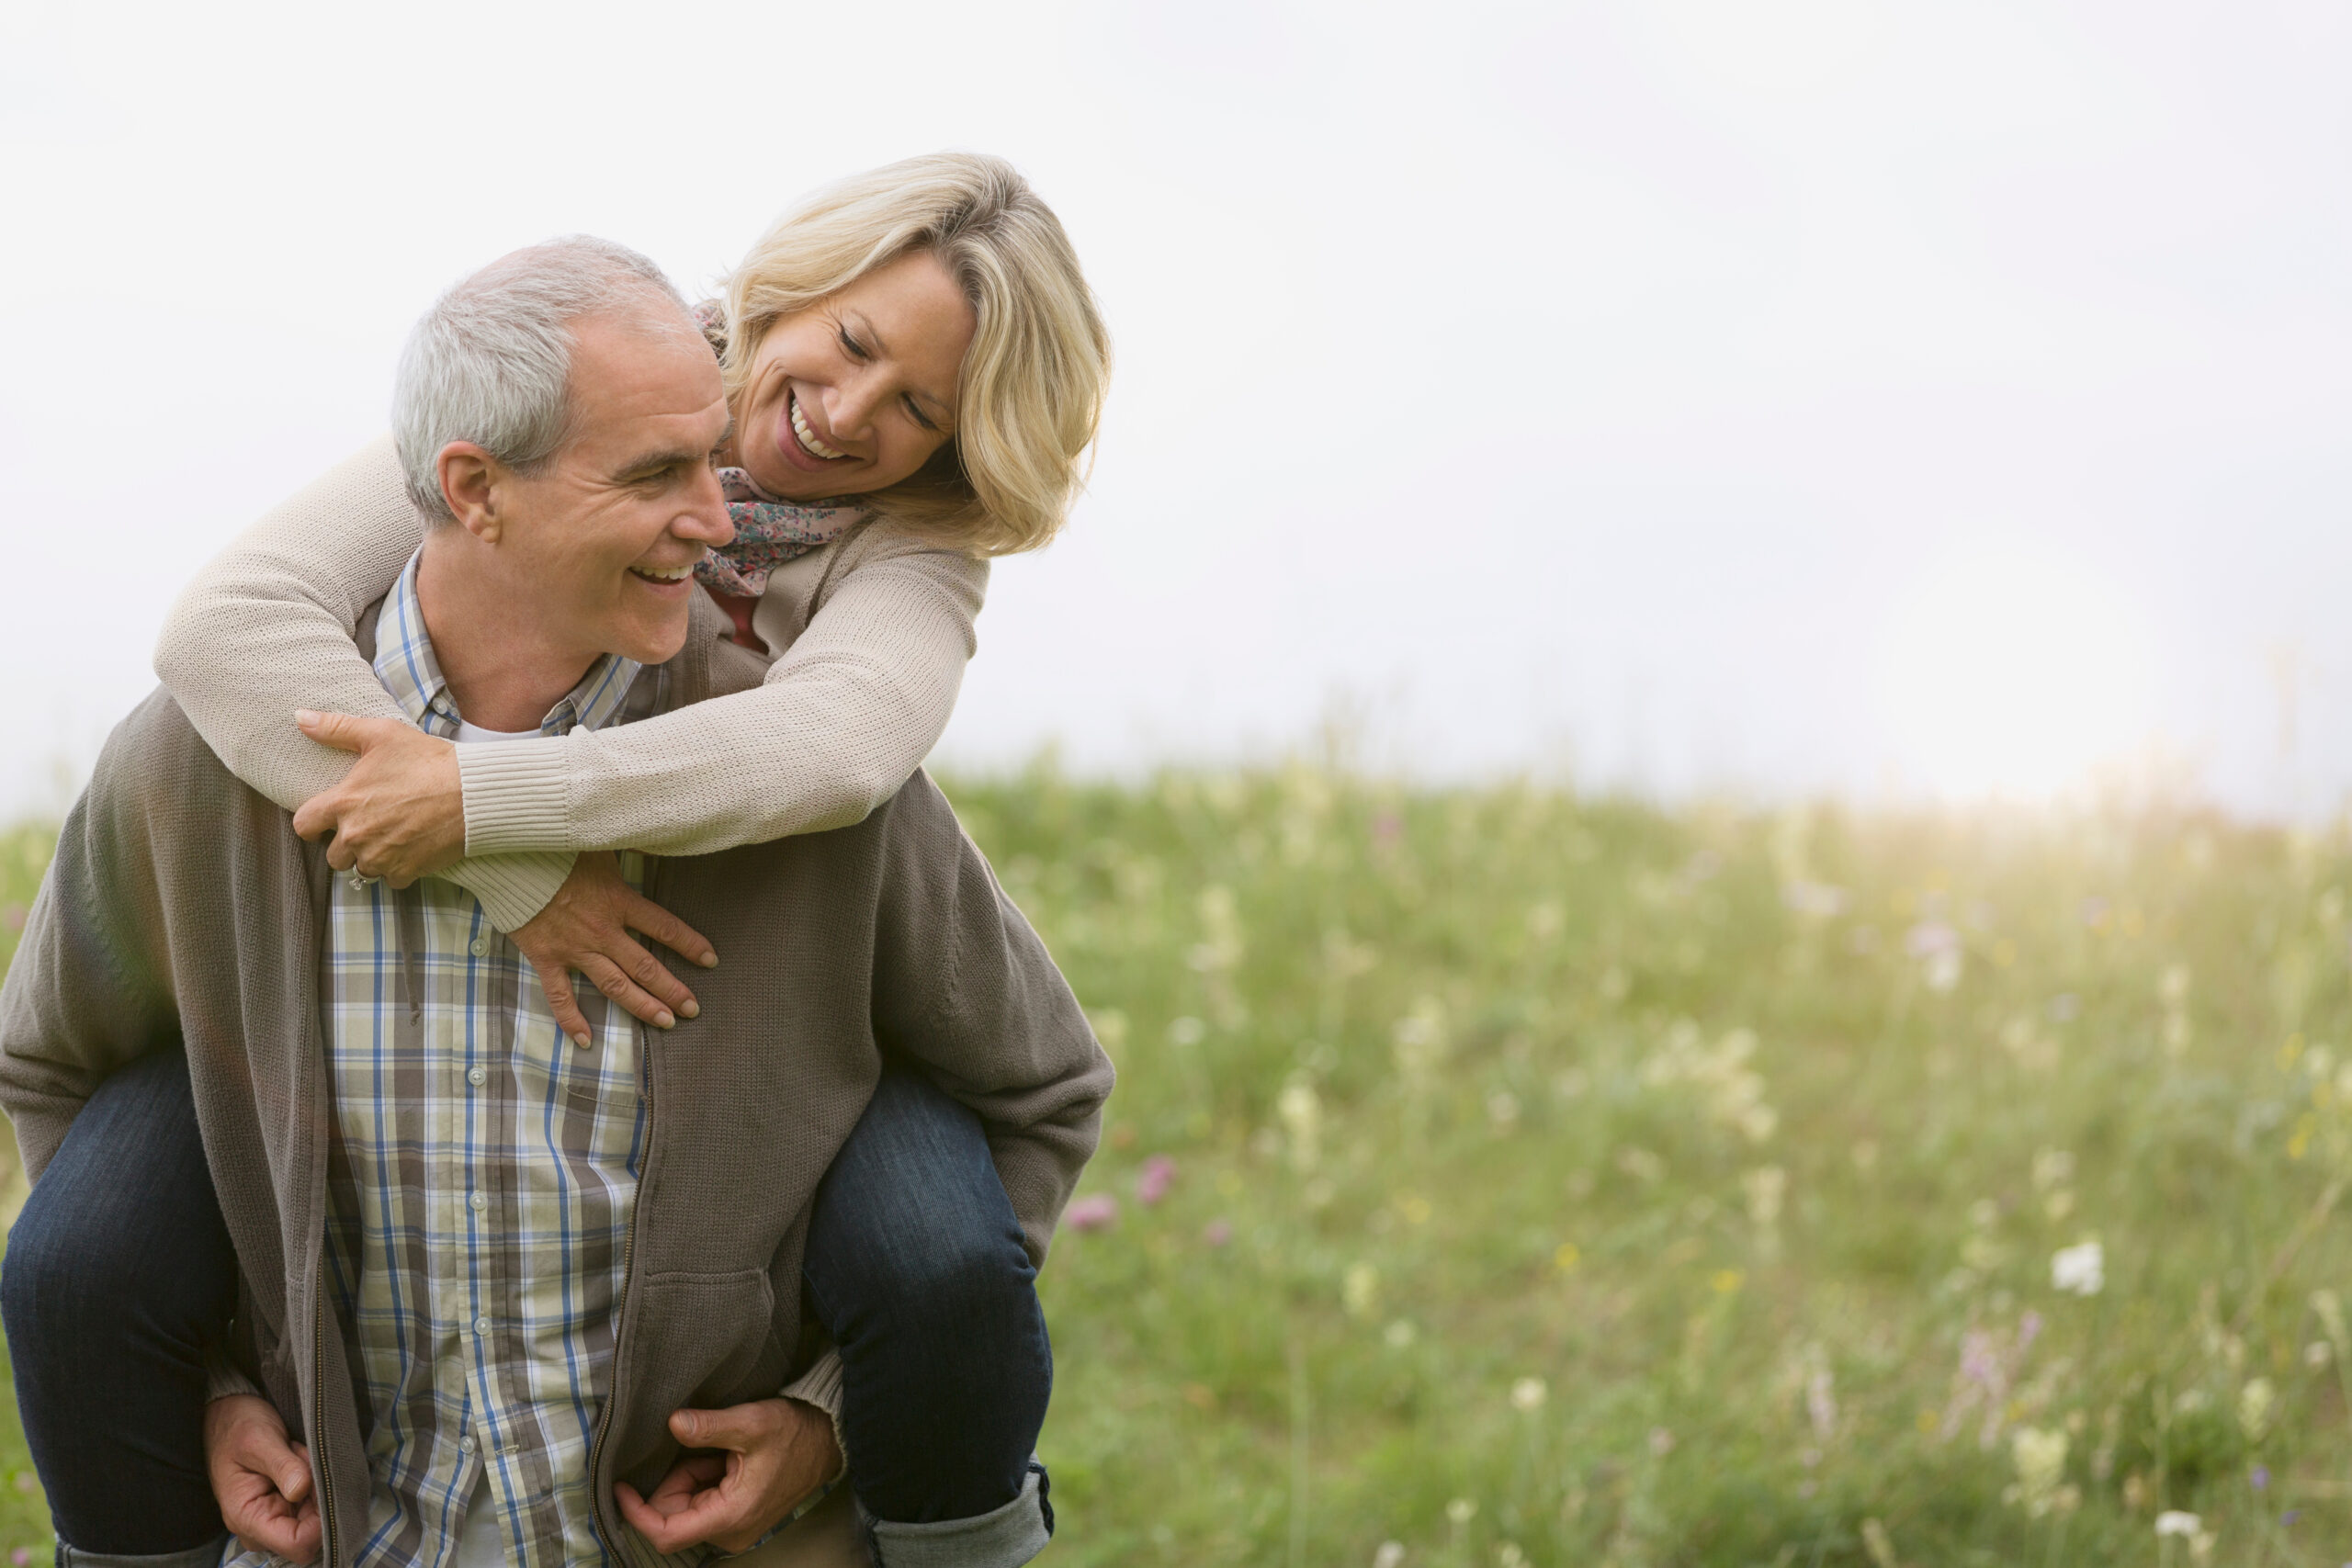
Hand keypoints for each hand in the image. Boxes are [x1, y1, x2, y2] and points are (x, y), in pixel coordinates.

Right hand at [206, 1393, 321, 1563]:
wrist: (229, 1417)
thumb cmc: (239, 1428)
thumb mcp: (260, 1441)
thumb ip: (282, 1466)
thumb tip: (301, 1490)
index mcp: (246, 1517)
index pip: (295, 1545)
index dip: (321, 1524)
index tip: (326, 1490)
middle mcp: (259, 1526)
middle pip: (310, 1535)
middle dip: (318, 1501)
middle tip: (307, 1465)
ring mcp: (272, 1519)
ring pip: (314, 1520)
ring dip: (316, 1491)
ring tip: (300, 1459)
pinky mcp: (283, 1508)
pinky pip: (312, 1507)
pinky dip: (315, 1486)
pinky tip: (302, 1463)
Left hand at [289, 711, 463, 885]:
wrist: (472, 792)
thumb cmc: (427, 761)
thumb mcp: (382, 735)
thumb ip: (337, 728)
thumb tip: (300, 717)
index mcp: (343, 803)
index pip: (303, 826)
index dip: (312, 824)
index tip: (325, 821)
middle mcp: (356, 836)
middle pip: (334, 856)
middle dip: (347, 844)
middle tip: (370, 826)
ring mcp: (381, 857)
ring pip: (362, 868)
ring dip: (372, 857)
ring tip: (391, 837)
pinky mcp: (406, 871)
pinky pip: (391, 880)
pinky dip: (399, 868)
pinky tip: (412, 849)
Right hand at [511, 852, 717, 1045]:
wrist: (506, 858)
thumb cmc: (555, 845)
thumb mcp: (601, 842)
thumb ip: (631, 846)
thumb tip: (657, 832)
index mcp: (618, 901)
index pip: (664, 927)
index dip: (690, 944)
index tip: (710, 960)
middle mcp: (602, 931)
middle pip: (645, 967)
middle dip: (673, 989)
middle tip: (693, 1008)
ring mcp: (573, 948)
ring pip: (615, 986)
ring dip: (642, 1006)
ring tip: (666, 1023)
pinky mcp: (545, 958)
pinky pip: (560, 996)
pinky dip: (572, 1020)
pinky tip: (586, 1041)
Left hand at [615, 1397, 844, 1552]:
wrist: (827, 1440)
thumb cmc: (795, 1433)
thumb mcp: (751, 1423)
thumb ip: (709, 1426)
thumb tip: (673, 1422)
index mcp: (731, 1516)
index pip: (666, 1533)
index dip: (637, 1513)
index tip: (620, 1487)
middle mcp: (730, 1531)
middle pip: (674, 1516)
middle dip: (674, 1481)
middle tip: (698, 1446)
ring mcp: (734, 1527)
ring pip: (686, 1507)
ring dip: (690, 1477)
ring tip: (719, 1449)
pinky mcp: (737, 1517)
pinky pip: (702, 1503)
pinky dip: (702, 1478)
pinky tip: (724, 1457)